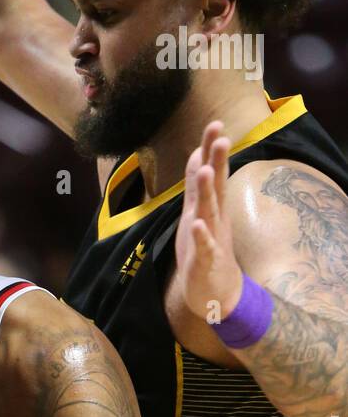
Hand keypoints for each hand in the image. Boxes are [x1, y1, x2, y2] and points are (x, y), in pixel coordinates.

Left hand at [176, 121, 244, 323]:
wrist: (216, 291)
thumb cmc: (207, 248)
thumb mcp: (198, 212)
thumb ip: (196, 185)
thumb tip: (197, 154)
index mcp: (211, 206)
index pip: (212, 173)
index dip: (211, 151)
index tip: (215, 125)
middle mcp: (214, 218)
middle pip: (215, 187)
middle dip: (216, 162)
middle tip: (220, 137)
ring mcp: (212, 239)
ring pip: (209, 212)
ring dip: (207, 192)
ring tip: (205, 171)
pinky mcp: (206, 261)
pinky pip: (204, 247)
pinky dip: (202, 236)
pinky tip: (198, 224)